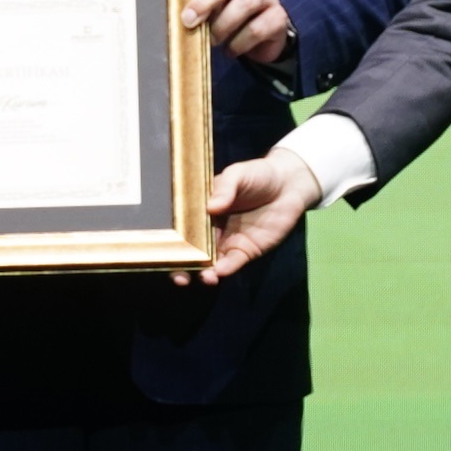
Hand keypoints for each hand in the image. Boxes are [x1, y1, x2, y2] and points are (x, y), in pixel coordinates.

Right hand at [181, 153, 318, 285]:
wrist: (289, 185)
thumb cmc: (258, 175)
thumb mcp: (238, 174)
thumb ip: (225, 188)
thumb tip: (211, 206)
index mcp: (201, 210)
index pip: (181, 227)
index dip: (171, 240)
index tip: (162, 251)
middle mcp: (210, 229)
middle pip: (191, 250)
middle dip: (183, 265)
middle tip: (178, 276)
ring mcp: (227, 242)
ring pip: (209, 262)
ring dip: (203, 272)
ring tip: (203, 276)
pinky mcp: (246, 251)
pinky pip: (232, 263)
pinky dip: (224, 269)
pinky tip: (219, 272)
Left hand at [182, 0, 293, 68]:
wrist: (261, 38)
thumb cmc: (225, 13)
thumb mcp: (209, 2)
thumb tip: (172, 5)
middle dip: (206, 0)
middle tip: (188, 19)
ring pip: (246, 2)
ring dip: (223, 24)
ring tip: (212, 40)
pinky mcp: (278, 17)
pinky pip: (258, 28)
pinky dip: (239, 42)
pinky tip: (229, 50)